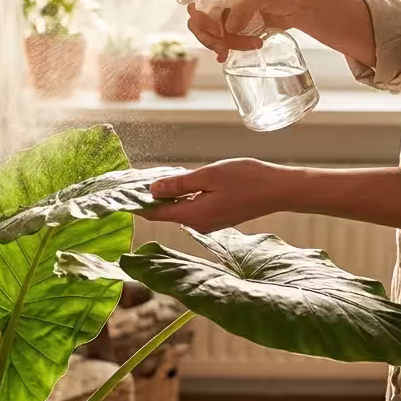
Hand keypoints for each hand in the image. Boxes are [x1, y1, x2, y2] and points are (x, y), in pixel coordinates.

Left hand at [142, 158, 292, 233]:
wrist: (279, 190)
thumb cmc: (247, 179)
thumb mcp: (208, 175)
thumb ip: (178, 184)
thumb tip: (151, 191)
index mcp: (193, 215)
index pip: (155, 214)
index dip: (136, 204)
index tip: (121, 194)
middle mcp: (198, 225)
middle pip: (165, 212)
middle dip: (151, 197)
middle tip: (137, 178)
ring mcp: (209, 223)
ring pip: (179, 209)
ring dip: (169, 195)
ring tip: (157, 176)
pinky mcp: (218, 218)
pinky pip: (193, 208)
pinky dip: (184, 196)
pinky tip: (184, 181)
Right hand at [186, 0, 300, 62]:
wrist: (299, 4)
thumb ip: (246, 7)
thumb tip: (229, 27)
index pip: (198, 4)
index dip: (201, 20)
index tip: (218, 30)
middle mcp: (221, 4)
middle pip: (201, 24)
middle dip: (211, 38)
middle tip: (225, 47)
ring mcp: (228, 19)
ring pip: (214, 37)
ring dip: (228, 45)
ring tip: (255, 44)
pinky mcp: (237, 32)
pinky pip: (223, 43)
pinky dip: (224, 51)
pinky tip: (226, 57)